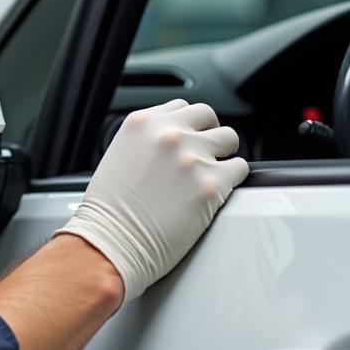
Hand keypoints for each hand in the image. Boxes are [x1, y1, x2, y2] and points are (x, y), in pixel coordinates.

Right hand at [53, 99, 248, 302]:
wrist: (112, 241)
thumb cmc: (109, 208)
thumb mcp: (119, 155)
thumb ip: (146, 140)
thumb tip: (169, 142)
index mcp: (143, 123)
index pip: (181, 107)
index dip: (187, 125)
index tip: (189, 138)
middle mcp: (169, 134)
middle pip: (208, 117)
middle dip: (208, 134)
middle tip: (205, 153)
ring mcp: (192, 158)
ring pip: (229, 139)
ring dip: (222, 154)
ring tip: (212, 172)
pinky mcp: (212, 185)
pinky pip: (240, 169)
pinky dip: (232, 179)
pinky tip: (216, 190)